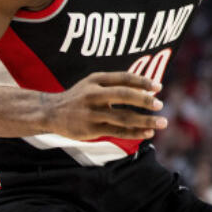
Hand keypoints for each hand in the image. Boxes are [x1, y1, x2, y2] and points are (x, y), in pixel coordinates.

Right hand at [44, 72, 166, 140]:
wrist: (49, 112)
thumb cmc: (79, 96)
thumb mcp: (93, 83)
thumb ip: (116, 84)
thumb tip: (147, 88)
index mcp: (96, 79)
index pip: (124, 78)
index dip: (143, 82)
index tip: (158, 87)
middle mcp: (93, 94)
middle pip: (124, 95)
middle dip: (145, 100)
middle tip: (160, 104)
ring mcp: (91, 113)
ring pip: (123, 117)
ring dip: (145, 121)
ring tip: (162, 123)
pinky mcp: (90, 129)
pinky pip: (117, 131)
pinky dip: (135, 133)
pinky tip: (148, 133)